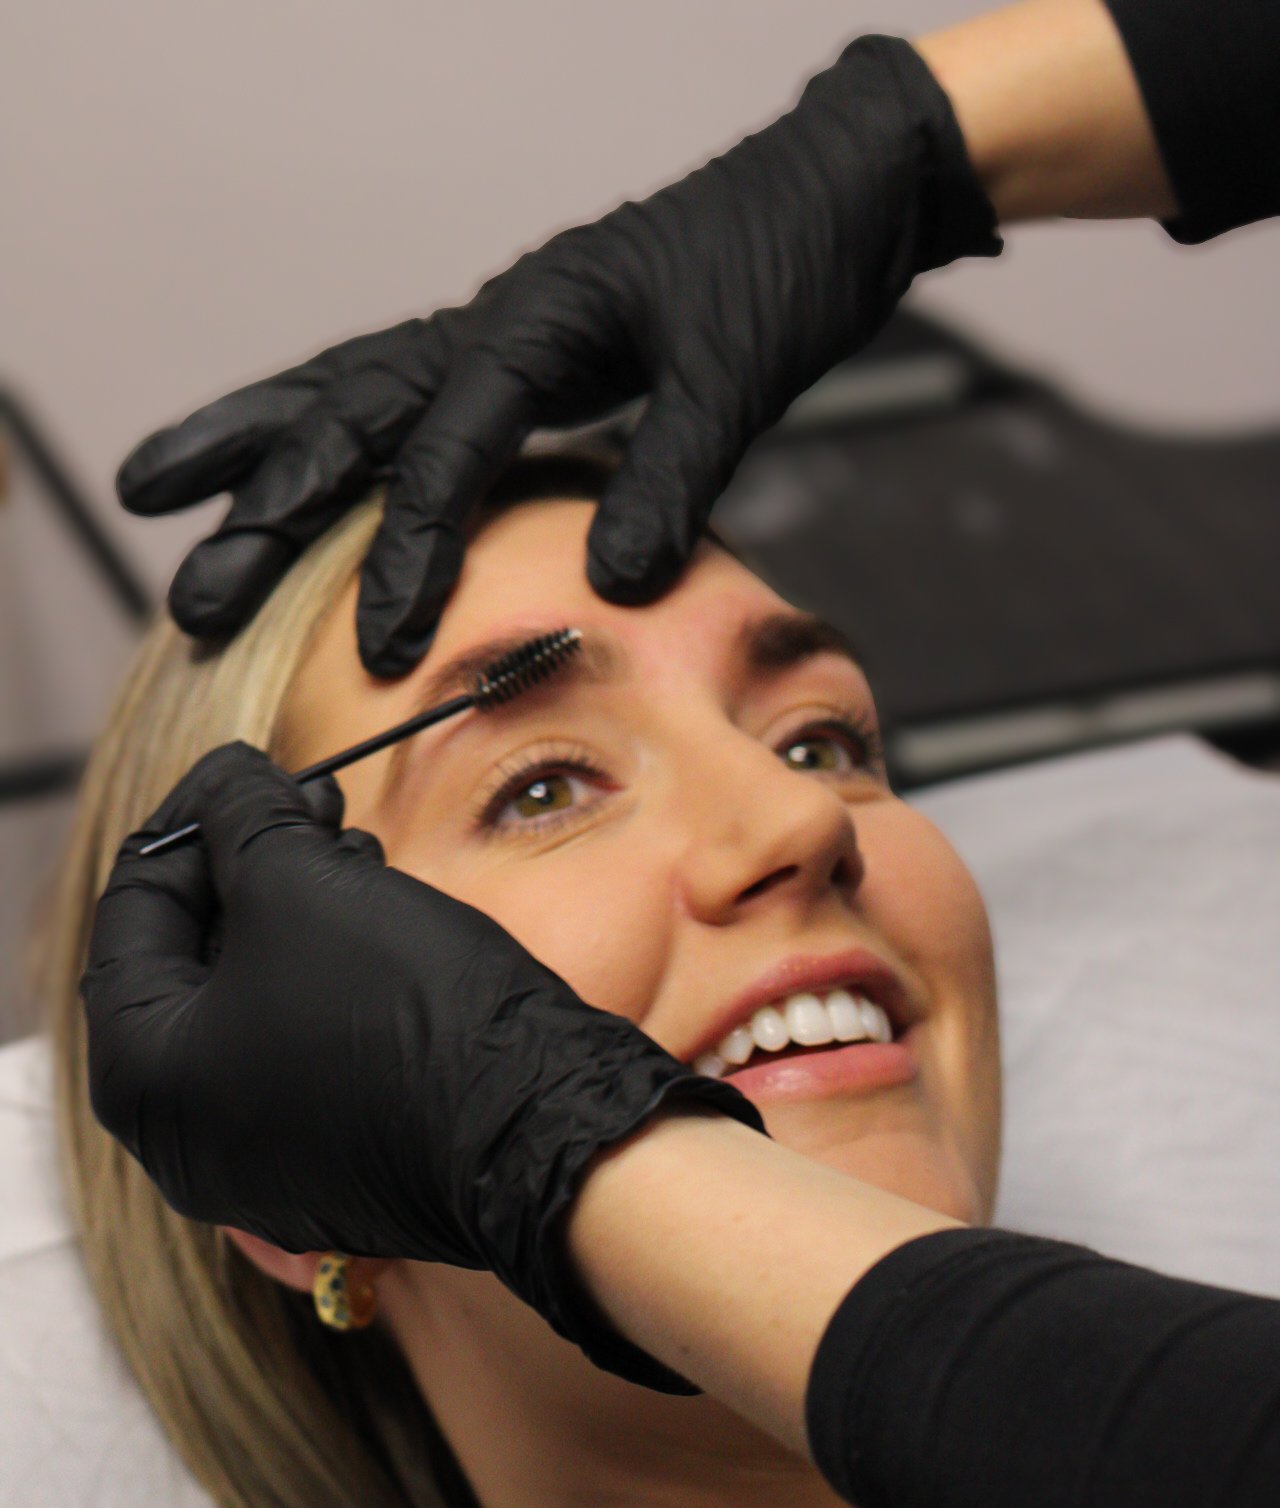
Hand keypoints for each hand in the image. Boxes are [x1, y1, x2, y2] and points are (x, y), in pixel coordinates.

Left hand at [80, 743, 761, 1389]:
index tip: (238, 777)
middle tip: (302, 807)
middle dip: (247, 869)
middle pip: (189, 965)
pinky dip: (326, 984)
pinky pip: (301, 1057)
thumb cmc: (405, 1011)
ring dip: (293, 919)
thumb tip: (223, 782)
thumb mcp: (302, 880)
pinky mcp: (330, 1169)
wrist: (538, 1125)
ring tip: (355, 858)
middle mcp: (182, 1140)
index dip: (187, 823)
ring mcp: (257, 1165)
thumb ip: (239, 815)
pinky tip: (377, 930)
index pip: (130, 914)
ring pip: (250, 1009)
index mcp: (142, 1077)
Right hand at [117, 35, 998, 673]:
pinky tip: (304, 475)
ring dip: (262, 451)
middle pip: (348, 416)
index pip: (440, 454)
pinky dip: (344, 441)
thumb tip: (609, 584)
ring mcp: (500, 334)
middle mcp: (494, 324)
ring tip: (168, 496)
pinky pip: (406, 401)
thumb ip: (670, 474)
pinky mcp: (524, 354)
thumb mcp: (738, 374)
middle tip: (189, 585)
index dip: (408, 555)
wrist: (828, 195)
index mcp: (533, 323)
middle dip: (263, 504)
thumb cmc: (784, 266)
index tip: (382, 647)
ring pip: (351, 394)